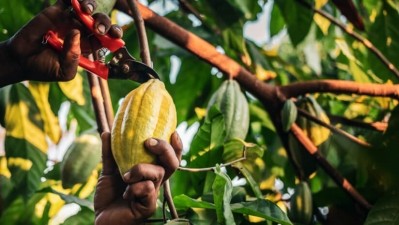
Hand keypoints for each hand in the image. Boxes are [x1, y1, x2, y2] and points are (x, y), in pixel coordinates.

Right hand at [0, 0, 121, 85]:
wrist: (21, 61)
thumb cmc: (45, 69)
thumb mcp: (64, 71)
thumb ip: (73, 58)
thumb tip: (76, 33)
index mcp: (88, 47)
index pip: (106, 39)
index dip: (113, 36)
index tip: (115, 36)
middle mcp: (82, 33)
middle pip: (99, 23)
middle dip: (104, 23)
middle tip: (99, 28)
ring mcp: (70, 21)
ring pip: (86, 10)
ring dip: (90, 7)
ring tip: (86, 11)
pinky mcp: (56, 12)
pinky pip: (68, 1)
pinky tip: (75, 0)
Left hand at [94, 132, 182, 224]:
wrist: (102, 219)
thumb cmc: (109, 197)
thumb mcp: (108, 171)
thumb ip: (109, 153)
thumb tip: (107, 132)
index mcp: (150, 172)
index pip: (169, 157)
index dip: (175, 146)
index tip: (173, 131)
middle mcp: (155, 182)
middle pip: (172, 163)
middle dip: (164, 148)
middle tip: (148, 142)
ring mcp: (153, 194)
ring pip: (159, 173)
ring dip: (141, 169)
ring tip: (125, 176)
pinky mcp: (148, 206)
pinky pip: (148, 189)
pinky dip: (135, 188)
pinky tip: (126, 194)